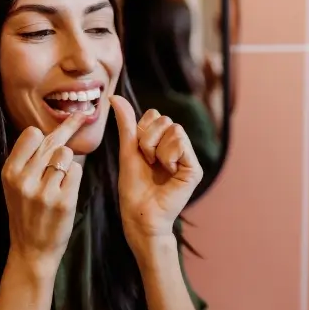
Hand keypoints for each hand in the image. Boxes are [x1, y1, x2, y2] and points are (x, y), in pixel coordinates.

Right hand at [1, 113, 84, 278]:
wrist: (32, 249)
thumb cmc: (27, 212)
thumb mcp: (15, 185)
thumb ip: (28, 160)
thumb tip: (52, 130)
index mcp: (10, 172)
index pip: (31, 134)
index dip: (45, 132)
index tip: (60, 123)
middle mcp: (24, 179)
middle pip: (52, 141)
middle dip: (68, 131)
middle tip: (80, 117)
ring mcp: (44, 191)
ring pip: (67, 153)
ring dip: (68, 162)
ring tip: (60, 179)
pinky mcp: (63, 201)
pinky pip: (77, 170)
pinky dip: (75, 176)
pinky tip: (67, 188)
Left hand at [110, 96, 202, 257]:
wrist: (139, 213)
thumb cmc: (133, 187)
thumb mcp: (127, 150)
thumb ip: (126, 124)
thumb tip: (114, 96)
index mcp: (162, 141)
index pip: (155, 115)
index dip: (142, 130)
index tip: (139, 153)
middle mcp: (177, 147)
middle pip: (164, 120)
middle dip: (148, 139)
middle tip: (148, 161)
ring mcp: (187, 157)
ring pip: (174, 129)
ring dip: (157, 149)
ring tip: (157, 168)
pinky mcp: (194, 169)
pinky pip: (180, 143)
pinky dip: (167, 156)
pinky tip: (168, 173)